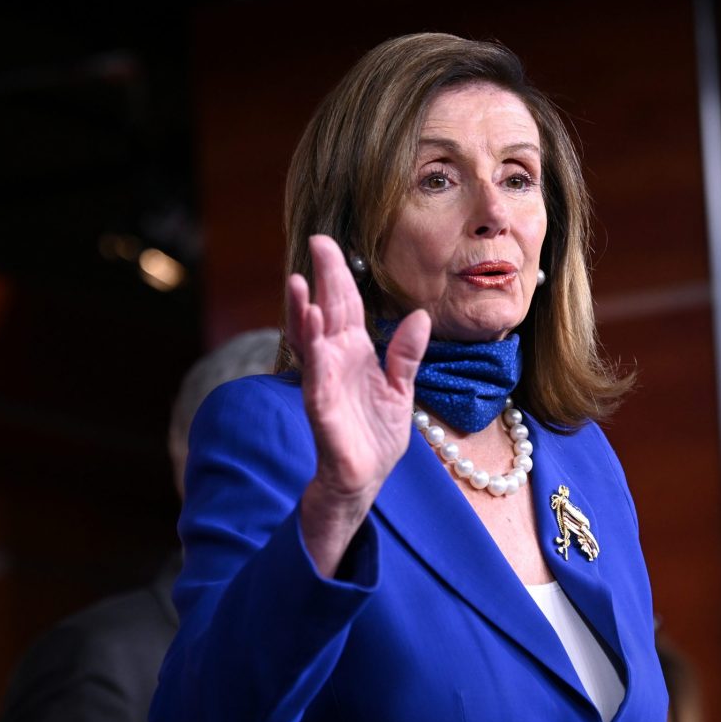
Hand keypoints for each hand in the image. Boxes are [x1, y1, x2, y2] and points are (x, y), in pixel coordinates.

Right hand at [287, 235, 429, 576]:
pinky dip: (313, 353)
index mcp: (354, 352)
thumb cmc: (376, 433)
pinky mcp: (321, 408)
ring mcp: (325, 382)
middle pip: (326, 311)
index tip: (329, 243)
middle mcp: (335, 360)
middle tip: (316, 242)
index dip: (337, 274)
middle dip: (321, 279)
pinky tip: (312, 329)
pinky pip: (315, 377)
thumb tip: (419, 316)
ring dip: (305, 312)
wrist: (365, 478)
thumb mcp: (400, 387)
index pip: (345, 304)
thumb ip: (406, 354)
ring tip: (301, 282)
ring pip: (311, 340)